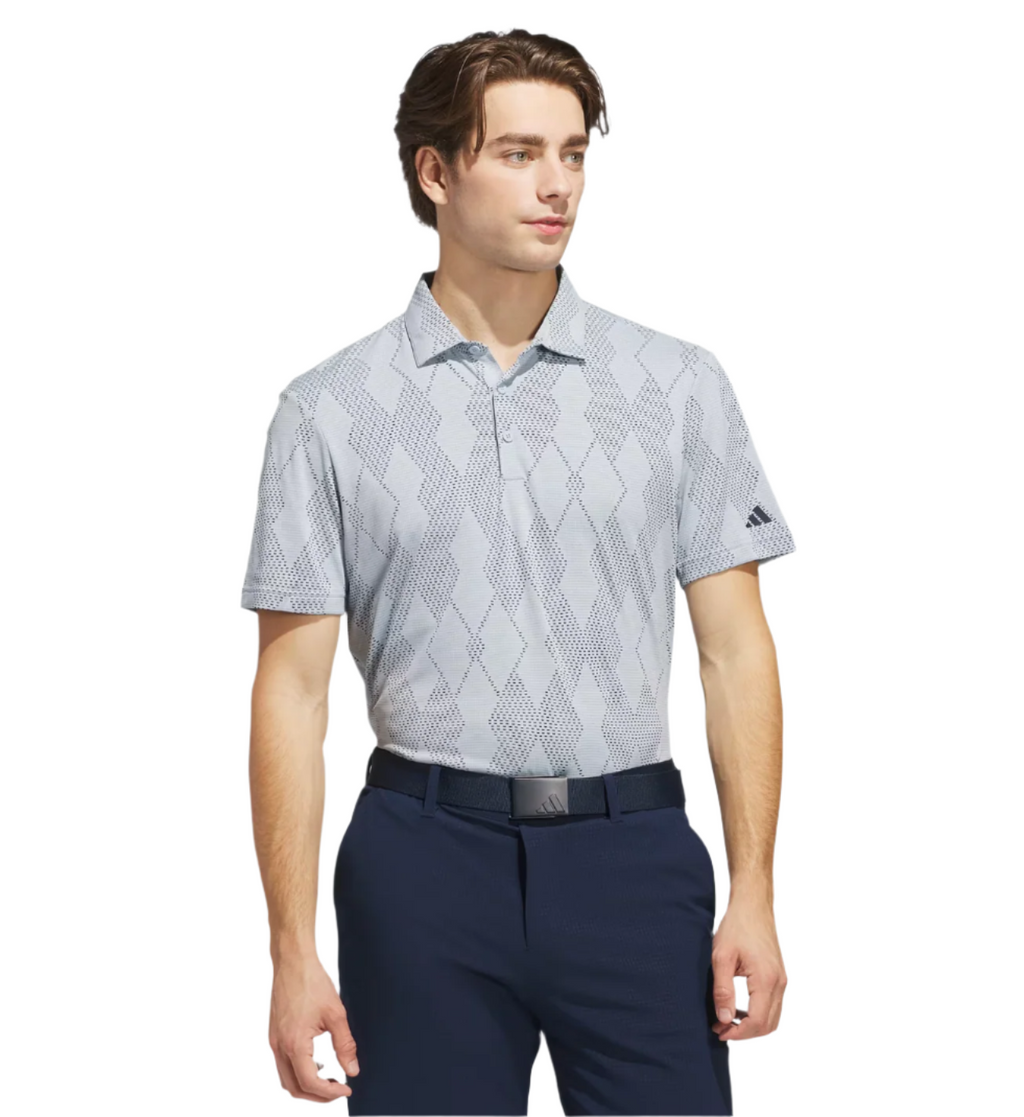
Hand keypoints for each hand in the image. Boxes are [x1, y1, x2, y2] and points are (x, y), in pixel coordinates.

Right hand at [269, 953, 359, 1100]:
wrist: (293, 961)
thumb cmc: (312, 982)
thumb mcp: (336, 1014)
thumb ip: (345, 1045)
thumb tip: (353, 1070)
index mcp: (294, 1044)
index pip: (310, 1083)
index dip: (330, 1093)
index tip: (347, 1089)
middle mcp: (279, 1046)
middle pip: (294, 1088)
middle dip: (317, 1095)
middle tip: (338, 1090)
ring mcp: (274, 1040)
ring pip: (286, 1078)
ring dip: (306, 1085)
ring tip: (329, 1079)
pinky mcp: (274, 1033)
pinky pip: (282, 1064)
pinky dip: (298, 1072)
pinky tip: (317, 1062)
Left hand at [710, 898, 787, 1040]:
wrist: (753, 905)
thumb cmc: (736, 927)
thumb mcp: (721, 957)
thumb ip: (723, 990)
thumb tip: (724, 1019)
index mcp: (766, 979)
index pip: (757, 1021)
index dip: (738, 1033)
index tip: (718, 1031)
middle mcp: (779, 982)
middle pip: (768, 1025)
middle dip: (744, 1033)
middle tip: (720, 1029)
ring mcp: (781, 979)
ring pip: (772, 1017)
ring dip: (751, 1025)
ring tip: (727, 1020)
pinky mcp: (778, 975)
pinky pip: (772, 1004)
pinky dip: (757, 1013)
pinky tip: (738, 1008)